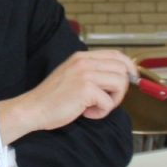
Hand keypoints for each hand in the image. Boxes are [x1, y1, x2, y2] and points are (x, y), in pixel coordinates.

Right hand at [0, 49, 135, 144]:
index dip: (129, 67)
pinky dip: (101, 112)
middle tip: (105, 99)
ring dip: (112, 100)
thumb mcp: (72, 76)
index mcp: (81, 57)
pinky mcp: (85, 89)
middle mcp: (84, 62)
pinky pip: (108, 102)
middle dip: (120, 89)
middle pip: (122, 69)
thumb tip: (120, 76)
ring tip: (95, 106)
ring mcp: (85, 74)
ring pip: (120, 83)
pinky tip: (86, 112)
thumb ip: (92, 72)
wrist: (34, 108)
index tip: (132, 79)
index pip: (116, 55)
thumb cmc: (52, 97)